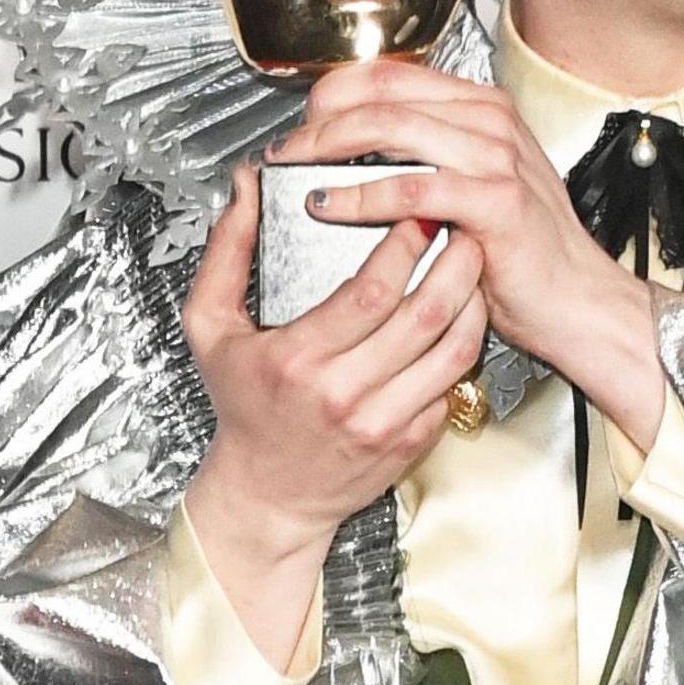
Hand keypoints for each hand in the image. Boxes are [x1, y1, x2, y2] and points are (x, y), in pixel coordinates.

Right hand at [176, 163, 490, 670]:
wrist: (267, 496)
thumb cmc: (243, 408)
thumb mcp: (210, 328)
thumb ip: (228, 252)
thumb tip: (246, 188)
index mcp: (297, 359)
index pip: (370, 292)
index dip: (403, 246)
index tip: (416, 212)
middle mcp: (344, 394)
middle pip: (423, 315)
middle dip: (453, 261)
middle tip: (462, 226)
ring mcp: (383, 422)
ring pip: (452, 350)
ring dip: (472, 300)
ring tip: (473, 266)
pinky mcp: (410, 442)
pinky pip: (453, 384)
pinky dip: (465, 344)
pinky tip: (463, 316)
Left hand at [271, 58, 666, 446]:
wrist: (578, 302)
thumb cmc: (520, 254)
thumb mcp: (469, 188)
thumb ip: (422, 160)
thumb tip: (348, 151)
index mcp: (481, 109)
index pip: (390, 74)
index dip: (333, 93)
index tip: (300, 124)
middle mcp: (490, 121)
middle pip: (383, 94)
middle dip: (319, 120)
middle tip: (284, 151)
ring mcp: (496, 157)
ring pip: (393, 128)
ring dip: (329, 148)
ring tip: (294, 171)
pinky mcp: (495, 201)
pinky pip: (413, 187)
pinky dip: (361, 195)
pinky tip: (329, 206)